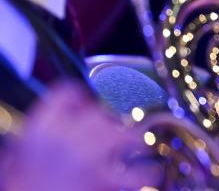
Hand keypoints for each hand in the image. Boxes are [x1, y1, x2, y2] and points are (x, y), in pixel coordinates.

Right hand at [0, 82, 159, 190]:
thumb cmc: (21, 190)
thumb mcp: (13, 162)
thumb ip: (30, 143)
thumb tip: (41, 136)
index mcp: (41, 128)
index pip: (66, 93)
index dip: (78, 97)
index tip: (84, 103)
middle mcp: (69, 136)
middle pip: (100, 113)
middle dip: (106, 123)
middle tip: (107, 134)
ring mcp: (90, 157)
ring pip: (127, 134)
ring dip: (132, 141)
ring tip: (134, 148)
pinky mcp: (105, 181)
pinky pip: (139, 172)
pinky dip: (148, 173)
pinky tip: (148, 174)